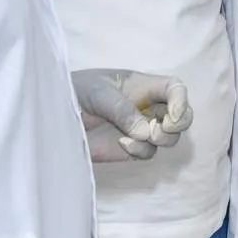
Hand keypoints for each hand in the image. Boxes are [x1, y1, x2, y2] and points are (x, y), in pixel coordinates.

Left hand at [70, 69, 192, 164]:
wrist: (54, 115)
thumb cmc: (77, 91)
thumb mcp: (99, 92)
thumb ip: (122, 109)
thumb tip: (144, 132)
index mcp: (144, 86)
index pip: (175, 89)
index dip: (181, 100)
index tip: (172, 115)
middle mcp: (147, 107)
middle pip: (182, 115)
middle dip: (180, 123)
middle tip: (163, 128)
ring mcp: (141, 129)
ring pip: (169, 137)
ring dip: (161, 138)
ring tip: (142, 136)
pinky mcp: (131, 148)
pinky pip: (148, 152)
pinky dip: (140, 150)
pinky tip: (122, 144)